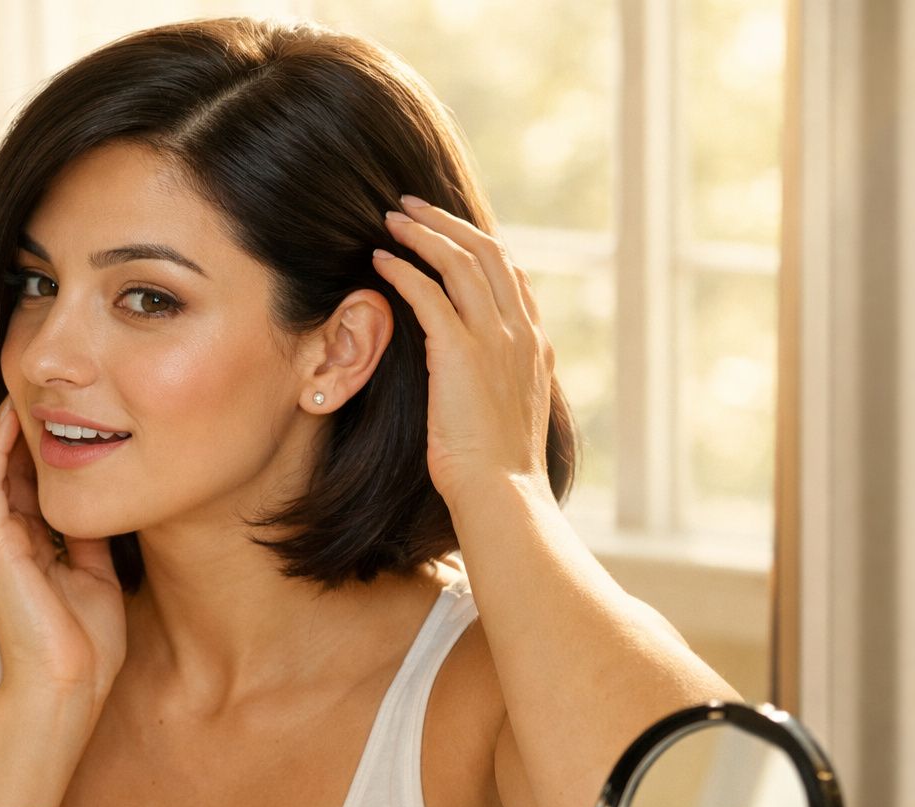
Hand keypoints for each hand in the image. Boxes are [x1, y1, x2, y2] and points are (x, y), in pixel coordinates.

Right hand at [0, 397, 126, 716]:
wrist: (70, 684)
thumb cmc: (87, 645)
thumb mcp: (99, 578)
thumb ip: (91, 542)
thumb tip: (106, 506)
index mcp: (36, 552)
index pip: (35, 488)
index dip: (47, 450)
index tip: (67, 415)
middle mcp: (12, 543)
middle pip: (13, 473)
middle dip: (25, 432)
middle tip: (41, 390)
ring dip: (5, 432)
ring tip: (21, 392)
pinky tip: (11, 419)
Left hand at [370, 195, 556, 513]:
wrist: (503, 493)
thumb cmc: (497, 469)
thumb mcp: (507, 413)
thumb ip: (499, 381)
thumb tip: (479, 375)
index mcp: (534, 344)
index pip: (509, 273)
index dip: (476, 242)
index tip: (445, 229)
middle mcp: (520, 332)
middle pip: (488, 252)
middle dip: (447, 221)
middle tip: (410, 204)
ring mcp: (495, 340)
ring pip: (461, 262)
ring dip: (423, 233)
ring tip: (391, 218)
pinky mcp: (461, 353)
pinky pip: (430, 294)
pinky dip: (403, 269)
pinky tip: (381, 260)